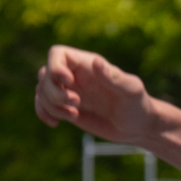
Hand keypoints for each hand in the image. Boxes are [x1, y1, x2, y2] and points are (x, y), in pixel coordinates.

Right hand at [35, 44, 156, 144]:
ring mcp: (68, 91)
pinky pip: (42, 105)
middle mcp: (74, 75)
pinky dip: (43, 113)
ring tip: (74, 116)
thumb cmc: (138, 105)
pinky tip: (55, 124)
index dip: (55, 66)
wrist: (137, 127)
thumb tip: (96, 62)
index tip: (68, 82)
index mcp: (87, 64)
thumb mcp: (131, 91)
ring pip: (42, 90)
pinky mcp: (66, 108)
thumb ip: (114, 77)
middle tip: (77, 104)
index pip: (58, 54)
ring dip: (51, 105)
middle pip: (45, 74)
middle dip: (54, 92)